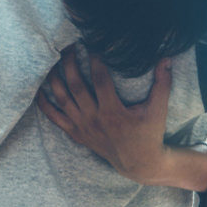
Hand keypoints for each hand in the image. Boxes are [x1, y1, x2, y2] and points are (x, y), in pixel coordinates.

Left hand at [37, 50, 171, 184]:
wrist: (138, 163)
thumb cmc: (149, 133)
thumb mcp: (158, 109)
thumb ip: (162, 83)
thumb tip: (166, 58)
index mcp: (113, 112)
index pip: (99, 79)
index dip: (95, 58)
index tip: (93, 43)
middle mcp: (94, 119)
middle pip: (75, 85)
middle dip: (70, 62)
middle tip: (70, 46)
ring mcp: (82, 127)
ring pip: (61, 98)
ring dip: (55, 77)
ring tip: (55, 59)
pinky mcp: (76, 133)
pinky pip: (54, 117)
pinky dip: (44, 102)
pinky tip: (40, 87)